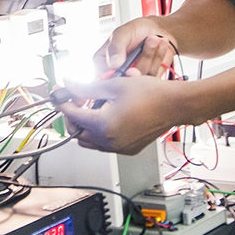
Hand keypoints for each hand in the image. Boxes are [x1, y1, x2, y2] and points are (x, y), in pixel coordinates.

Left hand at [55, 75, 181, 154]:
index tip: (60, 95)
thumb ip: (87, 87)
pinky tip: (108, 116)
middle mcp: (110, 141)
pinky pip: (106, 145)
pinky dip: (101, 133)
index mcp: (103, 125)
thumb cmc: (151, 93)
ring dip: (86, 126)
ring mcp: (119, 148)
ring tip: (93, 108)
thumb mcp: (113, 85)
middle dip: (73, 117)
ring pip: (91, 142)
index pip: (72, 116)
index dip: (63, 103)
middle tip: (76, 101)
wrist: (175, 104)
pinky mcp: (128, 149)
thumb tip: (69, 85)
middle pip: (77, 134)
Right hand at [96, 19, 176, 78]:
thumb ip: (116, 47)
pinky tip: (160, 45)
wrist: (156, 31)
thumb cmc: (135, 30)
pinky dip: (158, 59)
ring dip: (150, 56)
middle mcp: (116, 74)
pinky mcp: (147, 80)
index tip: (129, 68)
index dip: (116, 78)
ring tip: (154, 39)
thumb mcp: (122, 33)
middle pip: (124, 82)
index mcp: (102, 63)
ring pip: (140, 79)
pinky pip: (153, 77)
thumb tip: (113, 64)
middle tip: (150, 41)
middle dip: (140, 63)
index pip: (102, 79)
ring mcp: (132, 78)